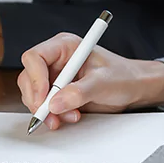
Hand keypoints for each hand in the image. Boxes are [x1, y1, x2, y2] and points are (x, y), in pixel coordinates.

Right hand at [17, 33, 163, 130]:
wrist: (134, 88)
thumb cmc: (123, 76)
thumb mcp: (103, 83)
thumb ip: (79, 92)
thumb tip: (55, 103)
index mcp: (65, 46)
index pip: (35, 57)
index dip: (35, 78)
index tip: (44, 98)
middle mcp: (56, 60)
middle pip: (29, 77)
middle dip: (38, 99)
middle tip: (51, 115)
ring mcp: (55, 76)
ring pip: (33, 93)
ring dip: (46, 110)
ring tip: (69, 115)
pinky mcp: (58, 92)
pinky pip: (43, 104)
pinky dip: (52, 114)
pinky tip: (68, 116)